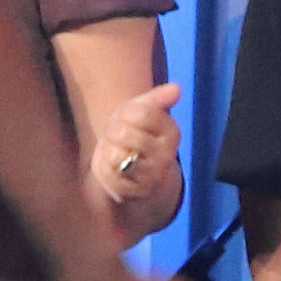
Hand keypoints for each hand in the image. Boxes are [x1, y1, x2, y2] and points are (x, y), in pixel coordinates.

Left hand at [84, 75, 181, 221]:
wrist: (138, 174)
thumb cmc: (138, 135)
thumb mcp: (146, 112)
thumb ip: (158, 98)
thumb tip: (177, 88)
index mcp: (172, 132)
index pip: (141, 113)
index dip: (125, 113)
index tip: (124, 118)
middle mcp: (166, 156)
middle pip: (124, 133)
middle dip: (112, 131)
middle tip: (116, 135)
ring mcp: (151, 176)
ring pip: (116, 156)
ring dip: (108, 150)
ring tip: (115, 151)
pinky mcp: (133, 191)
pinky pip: (108, 174)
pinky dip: (103, 168)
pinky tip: (111, 166)